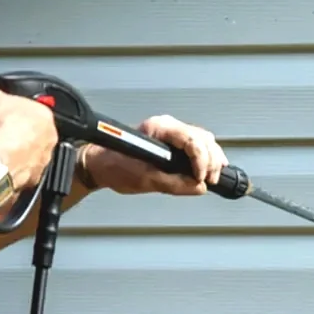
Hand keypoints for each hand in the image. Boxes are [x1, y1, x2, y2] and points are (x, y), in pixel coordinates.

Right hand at [0, 87, 57, 190]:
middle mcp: (50, 138)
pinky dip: (13, 167)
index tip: (0, 113)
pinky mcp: (36, 177)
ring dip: (17, 151)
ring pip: (30, 153)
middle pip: (33, 132)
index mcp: (44, 114)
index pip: (30, 109)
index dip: (12, 111)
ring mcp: (45, 159)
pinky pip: (24, 170)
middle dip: (17, 132)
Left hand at [82, 115, 228, 195]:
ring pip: (205, 140)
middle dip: (211, 161)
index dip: (201, 161)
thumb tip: (198, 187)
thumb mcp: (144, 179)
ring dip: (213, 159)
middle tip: (209, 180)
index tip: (201, 179)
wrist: (100, 165)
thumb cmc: (114, 166)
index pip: (192, 141)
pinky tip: (211, 168)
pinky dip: (208, 157)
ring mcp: (172, 132)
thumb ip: (174, 184)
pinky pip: (199, 144)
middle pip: (204, 139)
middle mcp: (168, 126)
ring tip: (212, 177)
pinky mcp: (173, 142)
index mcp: (159, 129)